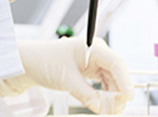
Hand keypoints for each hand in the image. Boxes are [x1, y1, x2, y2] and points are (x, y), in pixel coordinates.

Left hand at [0, 37, 133, 113]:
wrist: (29, 63)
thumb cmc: (44, 62)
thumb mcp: (66, 79)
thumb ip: (86, 94)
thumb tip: (102, 108)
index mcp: (92, 47)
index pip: (116, 63)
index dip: (125, 81)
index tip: (128, 97)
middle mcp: (96, 53)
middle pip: (117, 73)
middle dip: (119, 92)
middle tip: (117, 110)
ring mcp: (93, 62)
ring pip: (112, 81)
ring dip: (113, 96)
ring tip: (111, 111)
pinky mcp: (89, 71)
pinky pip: (103, 84)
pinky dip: (105, 95)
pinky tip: (104, 106)